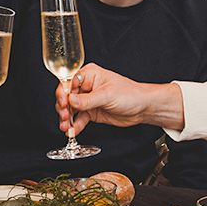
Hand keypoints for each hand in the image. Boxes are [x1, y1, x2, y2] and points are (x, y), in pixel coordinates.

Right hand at [56, 63, 185, 134]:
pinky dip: (75, 125)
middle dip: (63, 108)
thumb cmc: (130, 94)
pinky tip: (72, 131)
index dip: (63, 94)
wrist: (143, 108)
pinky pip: (79, 119)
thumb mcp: (107, 95)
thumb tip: (70, 100)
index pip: (68, 82)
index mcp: (89, 75)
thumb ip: (87, 99)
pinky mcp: (91, 112)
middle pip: (66, 96)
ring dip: (67, 119)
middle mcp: (86, 86)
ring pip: (70, 109)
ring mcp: (88, 100)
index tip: (64, 104)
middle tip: (65, 117)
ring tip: (66, 127)